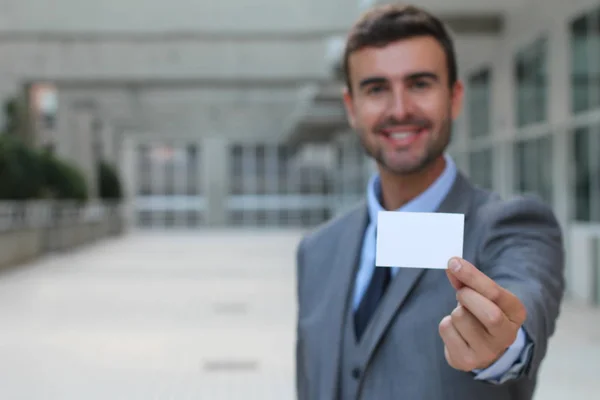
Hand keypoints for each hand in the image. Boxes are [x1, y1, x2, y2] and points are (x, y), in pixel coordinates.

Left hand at [438, 257, 526, 371]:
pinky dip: (446, 324)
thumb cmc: (481, 313)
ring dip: (455, 311)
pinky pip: (446, 330)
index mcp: (516, 313)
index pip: (496, 293)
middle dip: (467, 296)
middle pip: (488, 312)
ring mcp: (487, 352)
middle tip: (461, 293)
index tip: (454, 262)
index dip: (472, 276)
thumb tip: (453, 265)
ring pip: (461, 318)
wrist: (479, 348)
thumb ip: (468, 281)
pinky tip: (456, 331)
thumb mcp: (482, 294)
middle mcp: (507, 336)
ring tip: (463, 317)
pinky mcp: (466, 360)